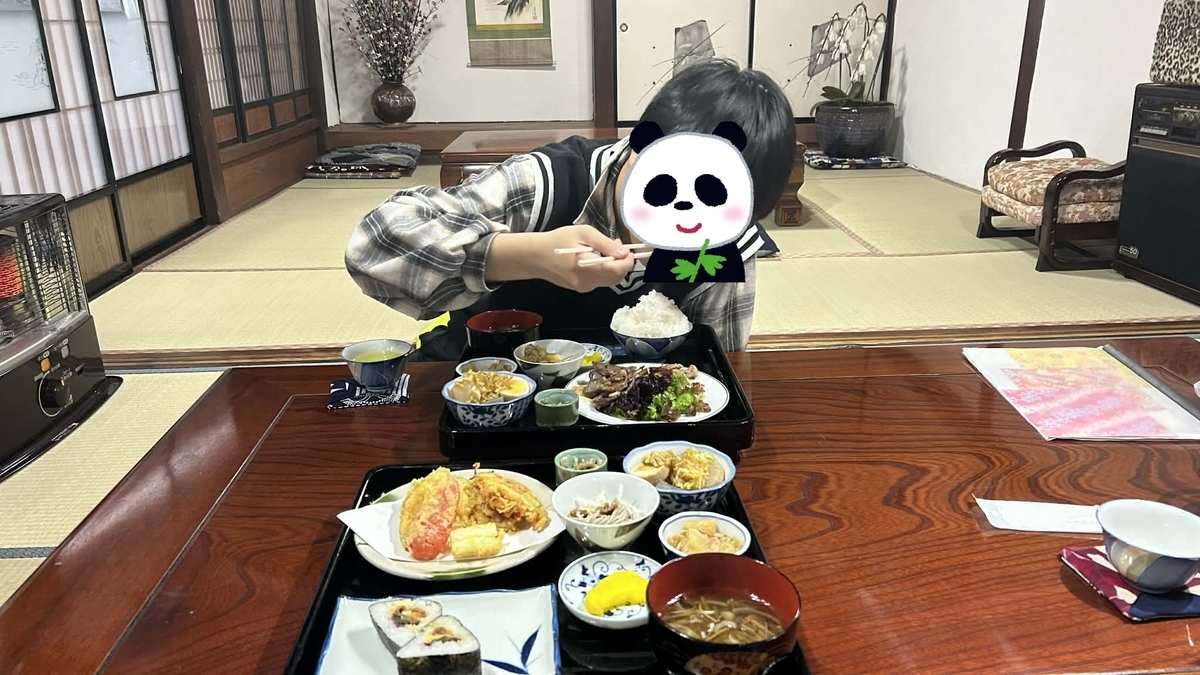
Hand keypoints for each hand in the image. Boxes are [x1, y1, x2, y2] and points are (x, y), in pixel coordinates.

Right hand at [485, 226, 634, 292]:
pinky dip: (604, 270)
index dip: (628, 260)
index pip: (618, 270)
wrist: (535, 256)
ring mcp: (584, 288)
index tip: (628, 249)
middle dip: (623, 264)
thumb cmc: (558, 240)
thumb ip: (605, 243)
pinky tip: (595, 258)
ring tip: (605, 250)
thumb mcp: (583, 233)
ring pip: (610, 281)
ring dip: (614, 267)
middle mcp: (587, 282)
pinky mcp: (582, 289)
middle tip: (617, 247)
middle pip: (617, 278)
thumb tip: (624, 252)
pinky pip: (600, 281)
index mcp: (587, 267)